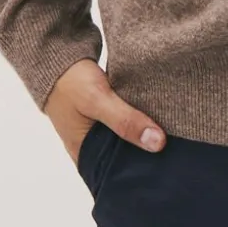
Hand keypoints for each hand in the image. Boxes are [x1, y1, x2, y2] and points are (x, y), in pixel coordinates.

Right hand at [44, 57, 166, 166]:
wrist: (57, 54)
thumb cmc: (70, 81)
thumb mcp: (98, 100)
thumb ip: (125, 121)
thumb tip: (157, 143)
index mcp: (84, 154)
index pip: (116, 172)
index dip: (139, 168)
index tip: (164, 162)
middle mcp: (90, 146)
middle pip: (124, 155)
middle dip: (144, 150)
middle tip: (171, 145)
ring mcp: (96, 129)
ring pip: (125, 137)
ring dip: (141, 132)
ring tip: (167, 131)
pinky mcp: (104, 112)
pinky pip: (124, 121)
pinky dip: (135, 118)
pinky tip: (153, 114)